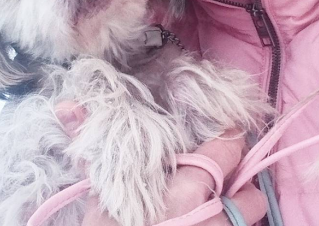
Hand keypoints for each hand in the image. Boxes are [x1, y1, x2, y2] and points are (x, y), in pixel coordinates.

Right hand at [56, 102, 266, 225]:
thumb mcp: (99, 197)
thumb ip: (92, 150)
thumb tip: (66, 105)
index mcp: (184, 189)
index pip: (229, 148)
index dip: (228, 139)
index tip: (221, 136)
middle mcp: (211, 215)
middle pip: (250, 190)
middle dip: (239, 182)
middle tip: (221, 178)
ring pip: (251, 214)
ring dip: (239, 207)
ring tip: (218, 204)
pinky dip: (229, 224)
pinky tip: (210, 222)